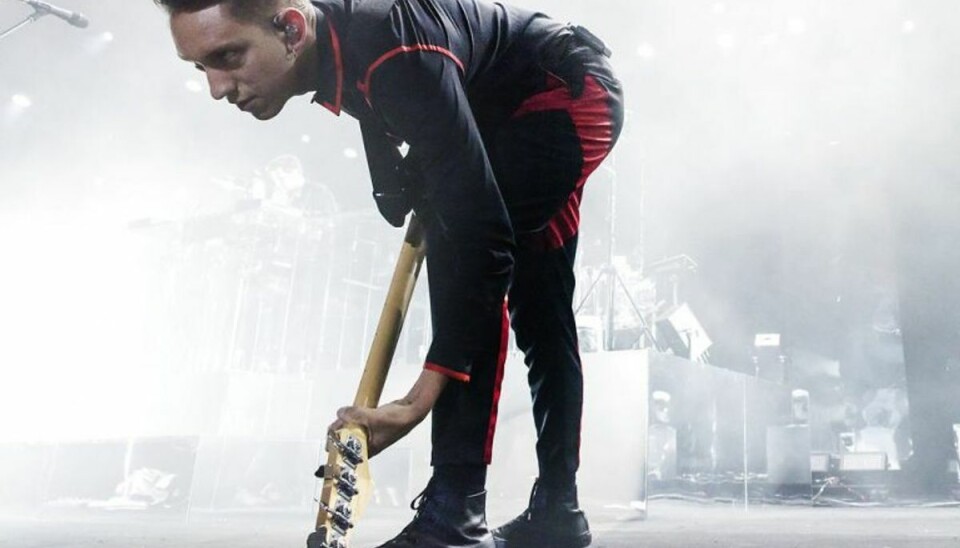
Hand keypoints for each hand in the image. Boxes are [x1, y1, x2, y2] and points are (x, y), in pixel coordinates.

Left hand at [327, 368, 448, 457]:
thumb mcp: (373, 418)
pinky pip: (356, 422)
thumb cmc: (396, 421)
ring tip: (340, 418)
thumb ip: (355, 414)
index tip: (329, 440)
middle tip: (333, 426)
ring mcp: (369, 433)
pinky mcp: (370, 423)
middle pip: (346, 441)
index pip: (347, 453)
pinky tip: (347, 413)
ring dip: (344, 425)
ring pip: (350, 431)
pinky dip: (351, 418)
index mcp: (368, 450)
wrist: (412, 410)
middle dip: (338, 434)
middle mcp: (367, 444)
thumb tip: (340, 412)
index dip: (337, 448)